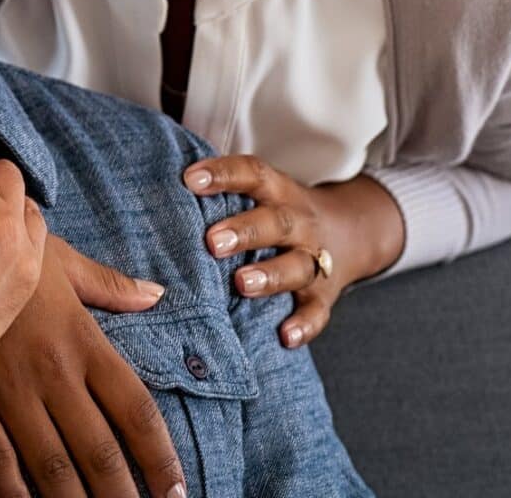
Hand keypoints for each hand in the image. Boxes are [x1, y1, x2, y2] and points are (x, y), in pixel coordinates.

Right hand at [0, 238, 184, 497]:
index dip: (160, 457)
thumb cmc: (6, 251)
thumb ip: (110, 286)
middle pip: (100, 452)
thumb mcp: (62, 261)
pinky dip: (13, 497)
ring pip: (53, 469)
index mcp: (82, 339)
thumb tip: (155, 294)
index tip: (176, 490)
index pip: (135, 410)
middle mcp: (53, 372)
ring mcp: (9, 391)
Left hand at [183, 155, 404, 347]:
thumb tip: (159, 187)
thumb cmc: (278, 211)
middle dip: (245, 231)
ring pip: (297, 266)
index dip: (223, 174)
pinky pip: (318, 311)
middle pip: (277, 222)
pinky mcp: (324, 295)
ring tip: (241, 284)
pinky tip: (285, 335)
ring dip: (270, 275)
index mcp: (278, 191)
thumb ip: (223, 192)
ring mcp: (315, 259)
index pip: (253, 174)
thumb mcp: (261, 192)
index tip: (190, 179)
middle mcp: (299, 223)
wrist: (350, 233)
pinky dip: (304, 325)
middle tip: (212, 241)